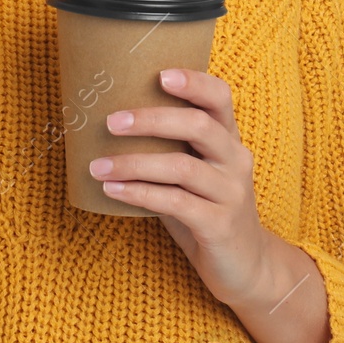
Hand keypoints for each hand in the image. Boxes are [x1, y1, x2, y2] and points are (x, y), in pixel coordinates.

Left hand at [88, 68, 271, 309]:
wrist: (246, 267)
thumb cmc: (207, 210)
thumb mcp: (193, 173)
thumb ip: (168, 148)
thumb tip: (109, 123)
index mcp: (228, 139)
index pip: (219, 97)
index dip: (193, 82)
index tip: (159, 75)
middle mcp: (235, 160)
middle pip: (198, 125)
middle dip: (150, 120)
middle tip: (110, 122)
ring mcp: (231, 193)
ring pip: (181, 166)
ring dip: (133, 163)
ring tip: (97, 167)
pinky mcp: (220, 225)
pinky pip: (175, 203)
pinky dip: (139, 194)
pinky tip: (112, 191)